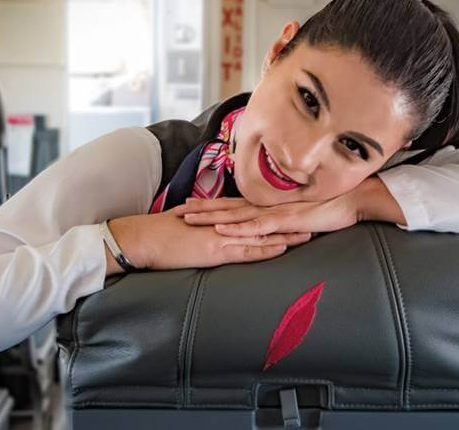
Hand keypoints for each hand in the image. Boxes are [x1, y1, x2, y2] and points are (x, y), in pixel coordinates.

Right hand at [105, 210, 310, 273]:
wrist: (143, 237)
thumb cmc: (160, 233)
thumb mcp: (189, 224)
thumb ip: (206, 223)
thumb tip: (214, 225)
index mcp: (220, 217)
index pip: (253, 213)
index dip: (276, 211)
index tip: (296, 209)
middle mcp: (226, 223)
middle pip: (264, 220)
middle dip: (289, 220)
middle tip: (315, 215)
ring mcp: (222, 236)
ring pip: (262, 234)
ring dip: (286, 233)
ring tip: (310, 232)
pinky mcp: (216, 250)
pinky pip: (246, 250)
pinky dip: (266, 249)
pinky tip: (283, 248)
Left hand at [173, 195, 359, 236]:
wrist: (354, 199)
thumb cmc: (333, 206)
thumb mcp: (305, 216)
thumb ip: (289, 221)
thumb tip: (278, 229)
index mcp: (272, 204)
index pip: (237, 204)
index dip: (215, 204)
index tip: (194, 204)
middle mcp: (269, 206)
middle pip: (230, 207)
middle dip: (203, 208)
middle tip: (179, 210)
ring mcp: (276, 212)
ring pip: (236, 215)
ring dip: (211, 216)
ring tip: (188, 218)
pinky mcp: (285, 221)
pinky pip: (257, 226)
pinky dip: (237, 227)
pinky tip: (221, 228)